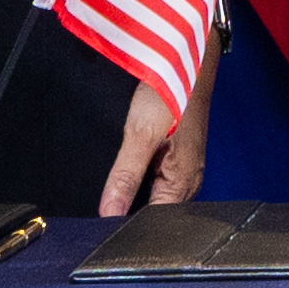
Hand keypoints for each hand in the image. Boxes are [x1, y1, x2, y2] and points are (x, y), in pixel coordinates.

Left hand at [97, 51, 214, 216]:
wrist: (188, 63)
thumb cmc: (173, 93)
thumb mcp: (141, 135)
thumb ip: (124, 176)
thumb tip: (109, 213)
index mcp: (183, 183)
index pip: (152, 222)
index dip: (124, 224)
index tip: (100, 224)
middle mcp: (188, 181)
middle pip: (154, 212)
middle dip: (127, 211)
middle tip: (104, 200)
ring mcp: (184, 170)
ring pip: (153, 196)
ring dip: (133, 193)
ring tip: (114, 186)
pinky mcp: (178, 159)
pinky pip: (157, 182)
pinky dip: (140, 180)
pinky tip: (126, 172)